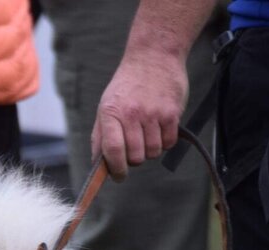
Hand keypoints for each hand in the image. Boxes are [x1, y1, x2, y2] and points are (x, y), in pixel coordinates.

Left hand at [91, 49, 188, 178]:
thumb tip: (97, 166)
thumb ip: (100, 137)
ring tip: (148, 130)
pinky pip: (169, 143)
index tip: (119, 175)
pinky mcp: (171, 113)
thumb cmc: (127, 86)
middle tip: (135, 144)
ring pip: (153, 153)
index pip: (113, 151)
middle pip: (135, 157)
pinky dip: (165, 140)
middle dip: (135, 158)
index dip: (116, 170)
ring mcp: (153, 113)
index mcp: (111, 113)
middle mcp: (131, 114)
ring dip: (151, 148)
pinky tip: (160, 126)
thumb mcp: (106, 106)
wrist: (154, 54)